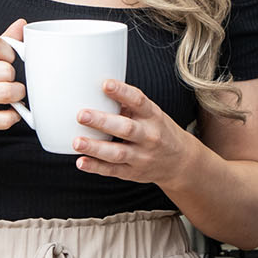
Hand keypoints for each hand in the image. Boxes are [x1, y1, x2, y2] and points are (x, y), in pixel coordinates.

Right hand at [0, 19, 26, 140]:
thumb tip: (21, 25)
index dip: (8, 52)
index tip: (6, 60)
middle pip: (6, 70)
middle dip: (12, 76)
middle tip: (6, 80)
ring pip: (8, 92)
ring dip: (16, 95)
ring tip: (10, 94)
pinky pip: (5, 118)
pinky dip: (13, 115)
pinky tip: (7, 111)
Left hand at [74, 80, 201, 185]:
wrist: (180, 162)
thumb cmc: (158, 131)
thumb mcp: (151, 114)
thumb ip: (128, 104)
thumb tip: (98, 90)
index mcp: (153, 116)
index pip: (139, 101)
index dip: (122, 92)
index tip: (105, 84)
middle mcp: (149, 136)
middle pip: (126, 129)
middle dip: (102, 122)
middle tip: (81, 115)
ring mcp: (141, 157)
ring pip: (117, 153)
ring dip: (95, 148)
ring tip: (77, 142)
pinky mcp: (132, 173)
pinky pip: (112, 171)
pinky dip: (96, 167)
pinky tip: (81, 162)